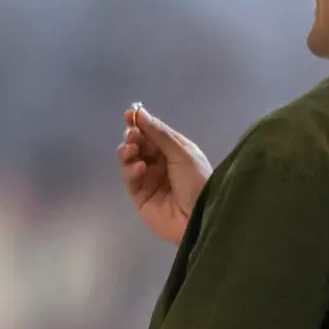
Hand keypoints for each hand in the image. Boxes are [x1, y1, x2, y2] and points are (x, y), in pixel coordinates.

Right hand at [119, 103, 211, 243]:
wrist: (200, 215)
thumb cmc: (197, 180)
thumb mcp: (182, 151)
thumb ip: (159, 133)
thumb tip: (139, 113)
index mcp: (173, 150)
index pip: (152, 133)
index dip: (140, 123)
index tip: (130, 115)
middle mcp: (159, 162)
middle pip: (138, 145)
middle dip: (133, 137)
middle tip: (133, 136)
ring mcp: (148, 179)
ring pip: (129, 160)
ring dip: (127, 152)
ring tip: (133, 151)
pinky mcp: (139, 196)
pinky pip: (129, 179)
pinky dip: (131, 170)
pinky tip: (140, 168)